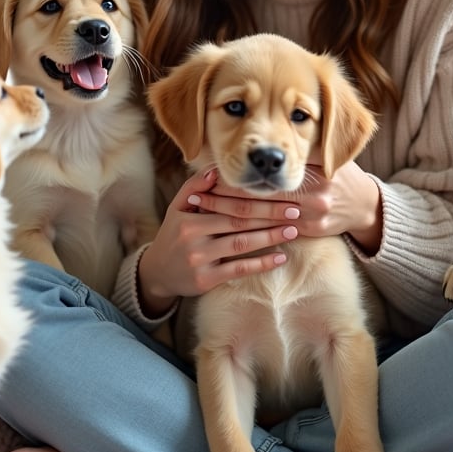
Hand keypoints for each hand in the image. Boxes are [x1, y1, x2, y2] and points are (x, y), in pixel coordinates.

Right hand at [136, 169, 297, 316]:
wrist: (157, 272)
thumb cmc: (174, 234)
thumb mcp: (178, 207)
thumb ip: (194, 186)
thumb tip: (215, 171)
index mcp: (190, 217)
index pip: (229, 205)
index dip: (256, 199)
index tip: (281, 195)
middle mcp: (194, 237)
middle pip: (239, 222)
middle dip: (269, 216)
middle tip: (295, 212)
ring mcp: (200, 260)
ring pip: (241, 245)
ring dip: (269, 237)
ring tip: (291, 231)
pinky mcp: (206, 280)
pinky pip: (238, 270)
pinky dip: (261, 264)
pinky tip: (280, 258)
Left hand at [193, 160, 382, 254]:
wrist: (366, 203)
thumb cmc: (339, 169)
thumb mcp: (322, 148)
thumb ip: (297, 143)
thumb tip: (262, 133)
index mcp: (313, 168)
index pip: (264, 172)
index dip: (235, 170)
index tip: (208, 170)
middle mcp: (314, 195)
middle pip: (259, 199)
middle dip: (224, 197)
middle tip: (194, 194)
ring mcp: (313, 217)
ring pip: (262, 218)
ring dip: (230, 214)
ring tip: (203, 210)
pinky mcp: (311, 233)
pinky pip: (275, 234)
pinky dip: (249, 231)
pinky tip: (227, 229)